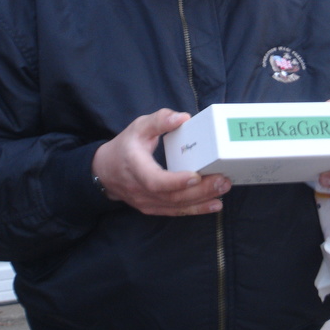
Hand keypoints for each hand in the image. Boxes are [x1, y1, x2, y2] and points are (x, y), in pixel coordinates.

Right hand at [92, 108, 231, 215]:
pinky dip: (197, 209)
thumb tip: (183, 117)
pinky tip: (214, 204)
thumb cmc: (125, 146)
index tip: (196, 175)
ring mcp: (147, 202)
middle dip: (200, 190)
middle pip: (172, 196)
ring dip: (202, 200)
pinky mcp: (154, 208)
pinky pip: (176, 211)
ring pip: (176, 206)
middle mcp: (140, 190)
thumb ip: (160, 120)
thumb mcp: (139, 127)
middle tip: (222, 180)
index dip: (176, 181)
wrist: (106, 171)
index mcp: (135, 167)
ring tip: (223, 189)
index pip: (155, 180)